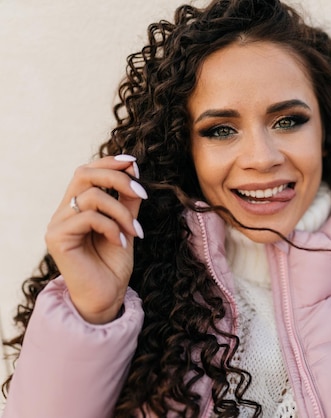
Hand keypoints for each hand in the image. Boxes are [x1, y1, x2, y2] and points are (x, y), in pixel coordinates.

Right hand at [45, 155, 146, 323]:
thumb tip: (133, 168)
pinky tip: (121, 242)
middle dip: (117, 178)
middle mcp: (64, 211)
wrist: (107, 295)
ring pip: (92, 196)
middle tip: (142, 194)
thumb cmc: (114, 262)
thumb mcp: (126, 224)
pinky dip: (112, 227)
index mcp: (77, 205)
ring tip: (134, 231)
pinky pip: (89, 217)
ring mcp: (58, 224)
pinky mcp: (57, 238)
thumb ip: (127, 200)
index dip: (109, 162)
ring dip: (121, 211)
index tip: (134, 163)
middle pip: (84, 174)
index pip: (87, 171)